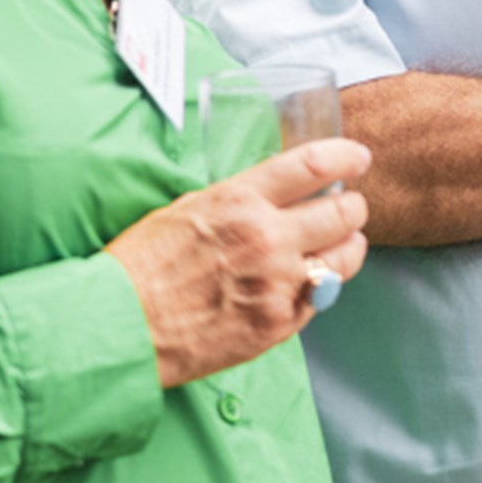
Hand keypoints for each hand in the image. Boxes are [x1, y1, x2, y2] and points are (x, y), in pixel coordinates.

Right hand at [104, 138, 369, 388]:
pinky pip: (322, 298)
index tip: (358, 157)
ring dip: (348, 246)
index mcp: (241, 200)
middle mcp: (267, 238)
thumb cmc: (144, 264)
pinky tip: (309, 282)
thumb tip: (273, 196)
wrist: (123, 326)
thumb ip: (239, 202)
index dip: (346, 157)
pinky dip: (321, 287)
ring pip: (345, 257)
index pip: (313, 165)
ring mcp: (277, 284)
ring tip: (341, 244)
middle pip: (343, 212)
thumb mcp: (190, 208)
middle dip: (352, 206)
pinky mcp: (279, 324)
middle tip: (349, 206)